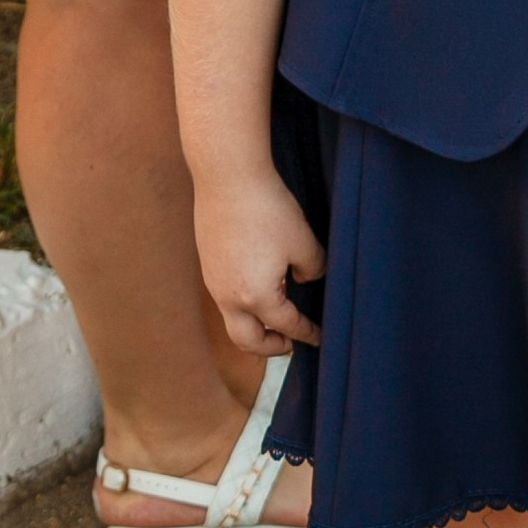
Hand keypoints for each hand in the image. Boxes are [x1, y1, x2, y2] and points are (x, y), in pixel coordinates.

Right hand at [194, 171, 323, 357]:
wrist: (228, 179)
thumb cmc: (268, 209)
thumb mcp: (303, 241)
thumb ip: (312, 268)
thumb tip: (306, 278)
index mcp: (256, 296)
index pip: (286, 326)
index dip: (307, 333)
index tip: (318, 337)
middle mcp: (228, 297)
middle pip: (247, 341)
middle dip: (271, 347)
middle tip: (290, 342)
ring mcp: (214, 282)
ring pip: (233, 321)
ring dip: (255, 327)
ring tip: (276, 318)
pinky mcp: (208, 265)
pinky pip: (225, 299)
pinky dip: (243, 307)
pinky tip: (259, 288)